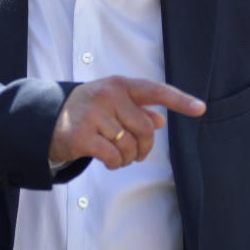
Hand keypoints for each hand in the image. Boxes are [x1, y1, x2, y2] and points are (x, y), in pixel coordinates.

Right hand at [49, 76, 205, 169]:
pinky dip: (115, 164)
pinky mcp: (81, 134)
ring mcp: (94, 113)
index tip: (201, 108)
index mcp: (120, 85)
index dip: (180, 100)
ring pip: (129, 146)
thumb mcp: (113, 103)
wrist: (48, 117)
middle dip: (145, 148)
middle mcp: (108, 94)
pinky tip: (109, 161)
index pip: (155, 91)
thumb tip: (160, 119)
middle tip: (138, 154)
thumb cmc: (89, 110)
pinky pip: (113, 157)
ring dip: (127, 158)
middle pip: (145, 129)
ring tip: (118, 156)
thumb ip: (137, 110)